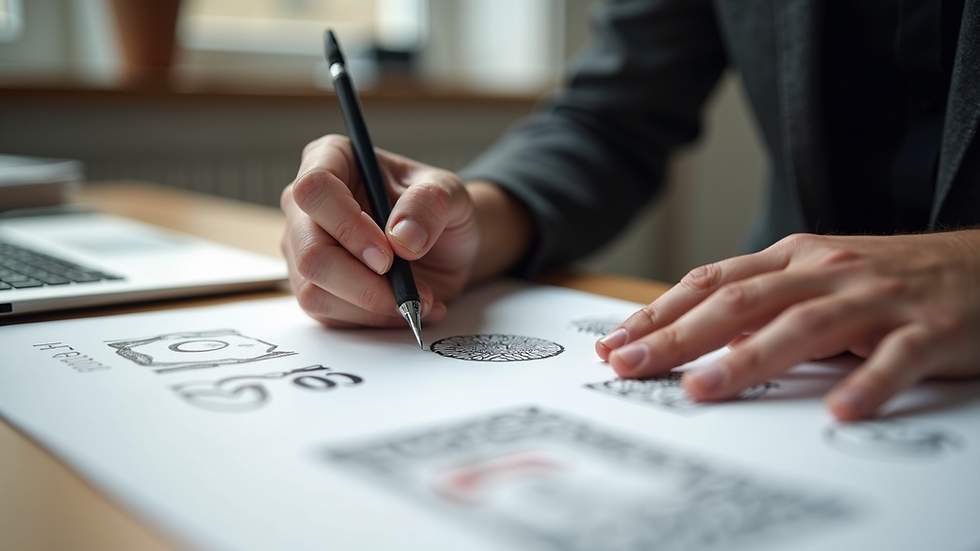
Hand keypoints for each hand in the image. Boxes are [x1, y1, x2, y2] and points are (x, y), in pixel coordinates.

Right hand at [281, 135, 477, 326]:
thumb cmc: (438, 210)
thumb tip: (403, 237)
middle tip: (408, 290)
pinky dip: (373, 319)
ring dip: (372, 306)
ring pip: (314, 290)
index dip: (348, 227)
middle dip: (361, 281)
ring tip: (419, 299)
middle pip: (310, 251)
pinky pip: (329, 314)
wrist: (444, 247)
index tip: (388, 255)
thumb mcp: (450, 194)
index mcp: (331, 160)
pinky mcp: (314, 287)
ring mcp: (304, 248)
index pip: (315, 190)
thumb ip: (430, 204)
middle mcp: (306, 206)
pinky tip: (405, 308)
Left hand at [595, 231, 979, 419]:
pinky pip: (895, 360)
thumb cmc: (888, 278)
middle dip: (678, 335)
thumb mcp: (816, 279)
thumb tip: (698, 339)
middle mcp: (826, 272)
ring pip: (804, 327)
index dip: (660, 312)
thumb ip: (762, 304)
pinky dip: (866, 383)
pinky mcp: (929, 329)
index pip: (712, 282)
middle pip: (741, 302)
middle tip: (631, 364)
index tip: (614, 341)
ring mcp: (877, 299)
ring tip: (704, 389)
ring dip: (750, 359)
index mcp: (795, 258)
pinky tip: (839, 411)